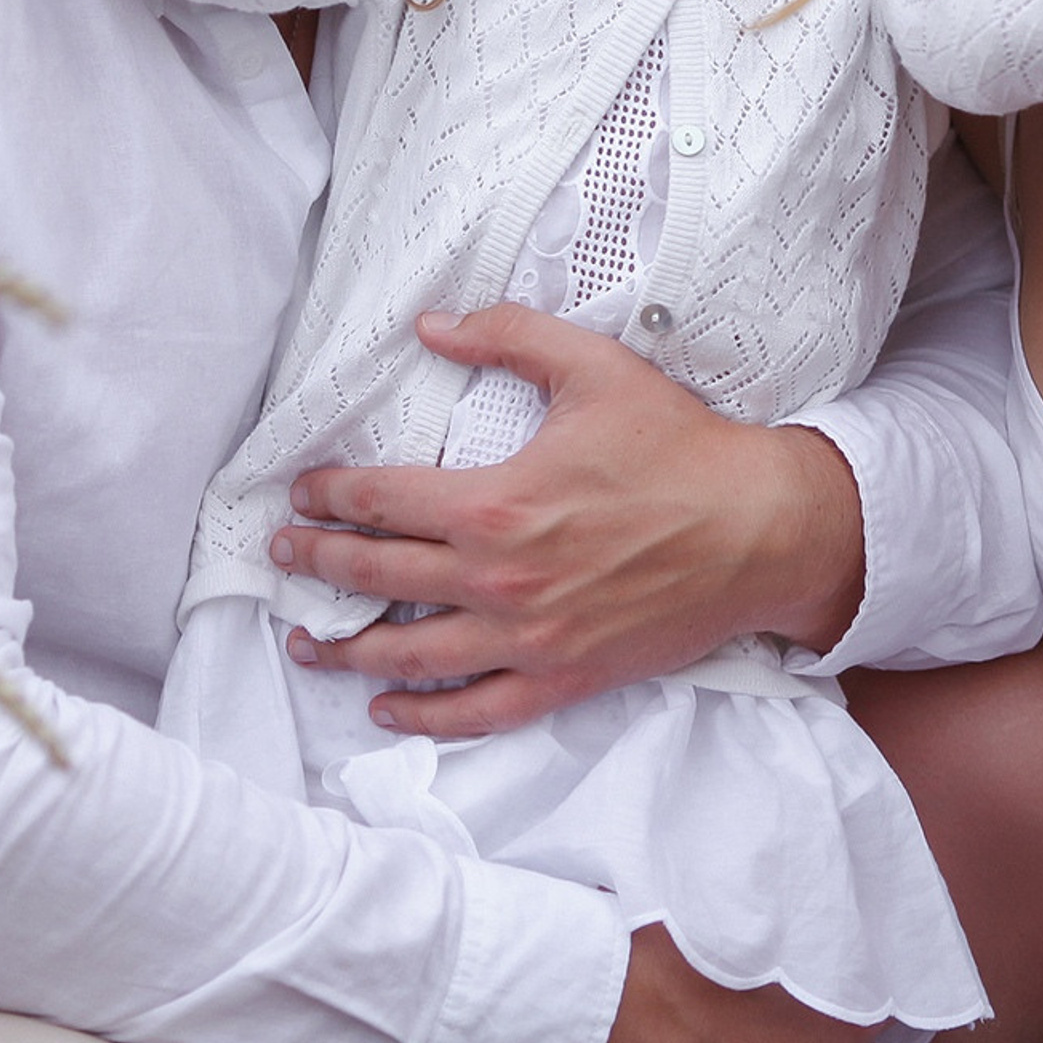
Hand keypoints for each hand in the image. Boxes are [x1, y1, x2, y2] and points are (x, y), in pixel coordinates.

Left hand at [274, 307, 865, 736]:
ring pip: (410, 655)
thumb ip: (508, 337)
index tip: (302, 491)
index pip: (381, 502)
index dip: (329, 495)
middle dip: (318, 562)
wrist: (760, 528)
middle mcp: (498, 579)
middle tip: (283, 552)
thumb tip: (433, 326)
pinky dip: (423, 716)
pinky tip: (386, 708)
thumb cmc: (680, 447)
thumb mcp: (595, 368)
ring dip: (346, 648)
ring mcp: (528, 638)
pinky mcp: (563, 676)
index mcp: (496, 503)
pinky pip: (475, 709)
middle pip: (377, 576)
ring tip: (306, 639)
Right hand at [590, 924, 884, 1042]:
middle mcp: (848, 1028)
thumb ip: (773, 924)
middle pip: (867, 1032)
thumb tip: (767, 900)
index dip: (835, 987)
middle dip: (839, 1032)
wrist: (634, 1019)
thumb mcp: (737, 917)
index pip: (868, 979)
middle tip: (795, 1030)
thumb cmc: (671, 954)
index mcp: (839, 967)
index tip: (806, 990)